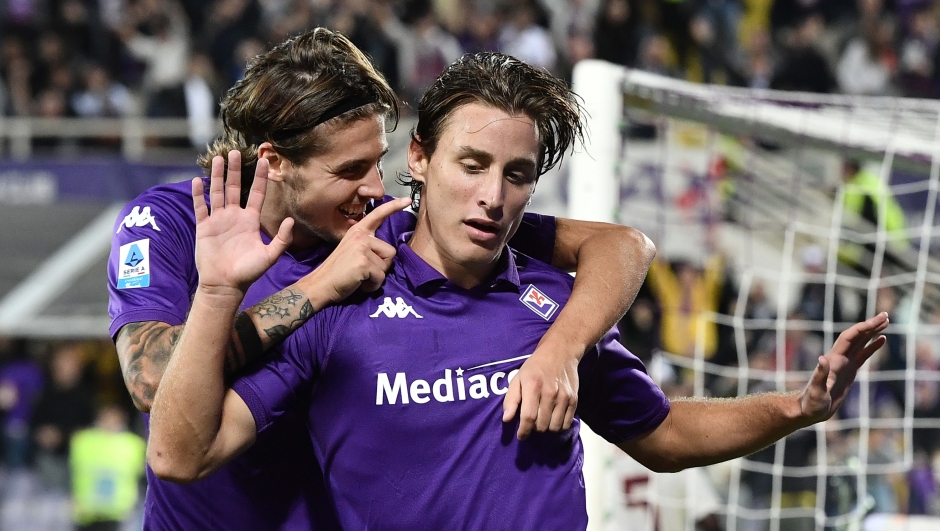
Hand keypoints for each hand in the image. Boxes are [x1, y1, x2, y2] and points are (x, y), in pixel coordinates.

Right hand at [192, 150, 292, 297]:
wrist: (225, 285)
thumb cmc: (249, 272)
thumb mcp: (270, 256)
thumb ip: (282, 239)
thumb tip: (292, 220)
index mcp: (250, 220)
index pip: (256, 193)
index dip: (260, 177)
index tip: (263, 160)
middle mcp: (234, 216)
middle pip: (234, 187)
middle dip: (235, 170)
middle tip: (234, 151)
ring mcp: (218, 220)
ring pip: (217, 192)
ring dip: (216, 176)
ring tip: (217, 159)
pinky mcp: (204, 227)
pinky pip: (201, 207)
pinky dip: (198, 194)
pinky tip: (197, 180)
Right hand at [313, 197, 410, 304]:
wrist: (321, 284)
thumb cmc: (339, 272)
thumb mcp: (353, 251)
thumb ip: (368, 246)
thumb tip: (388, 253)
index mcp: (357, 231)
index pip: (377, 215)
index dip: (394, 207)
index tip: (407, 200)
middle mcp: (360, 236)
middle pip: (390, 252)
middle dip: (381, 267)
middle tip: (362, 270)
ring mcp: (361, 247)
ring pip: (386, 266)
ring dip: (375, 277)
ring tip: (359, 276)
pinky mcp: (363, 262)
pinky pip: (380, 278)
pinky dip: (372, 286)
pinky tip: (358, 283)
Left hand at [502, 343, 579, 439]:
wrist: (560, 352)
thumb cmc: (535, 366)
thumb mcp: (518, 378)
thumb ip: (511, 399)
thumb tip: (507, 419)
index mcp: (533, 386)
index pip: (528, 417)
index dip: (523, 431)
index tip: (521, 436)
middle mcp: (550, 392)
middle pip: (541, 425)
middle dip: (534, 429)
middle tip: (531, 423)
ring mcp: (564, 397)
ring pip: (554, 427)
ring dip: (546, 428)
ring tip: (542, 420)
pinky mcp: (574, 399)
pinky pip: (566, 423)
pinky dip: (558, 426)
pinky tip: (552, 419)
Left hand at [799, 312, 888, 422]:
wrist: (809, 410)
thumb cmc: (811, 403)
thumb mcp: (816, 391)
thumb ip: (819, 376)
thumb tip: (822, 358)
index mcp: (833, 360)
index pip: (849, 338)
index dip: (862, 328)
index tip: (877, 320)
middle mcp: (838, 358)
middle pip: (856, 336)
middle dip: (870, 325)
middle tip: (885, 314)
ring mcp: (844, 364)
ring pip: (861, 342)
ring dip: (872, 332)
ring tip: (886, 321)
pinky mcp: (849, 371)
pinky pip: (863, 354)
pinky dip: (872, 346)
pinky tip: (882, 339)